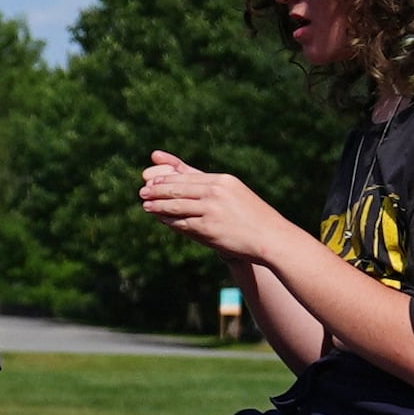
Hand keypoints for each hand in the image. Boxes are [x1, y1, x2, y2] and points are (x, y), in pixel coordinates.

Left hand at [140, 151, 293, 257]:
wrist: (271, 238)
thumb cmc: (252, 217)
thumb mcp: (234, 194)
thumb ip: (210, 186)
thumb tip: (186, 181)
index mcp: (223, 180)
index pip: (186, 176)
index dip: (166, 179)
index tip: (151, 180)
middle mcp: (216, 192)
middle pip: (177, 188)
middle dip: (157, 190)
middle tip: (143, 192)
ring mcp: (211, 210)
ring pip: (175, 205)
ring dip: (157, 206)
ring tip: (146, 205)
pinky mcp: (208, 228)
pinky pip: (181, 223)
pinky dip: (169, 220)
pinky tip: (161, 219)